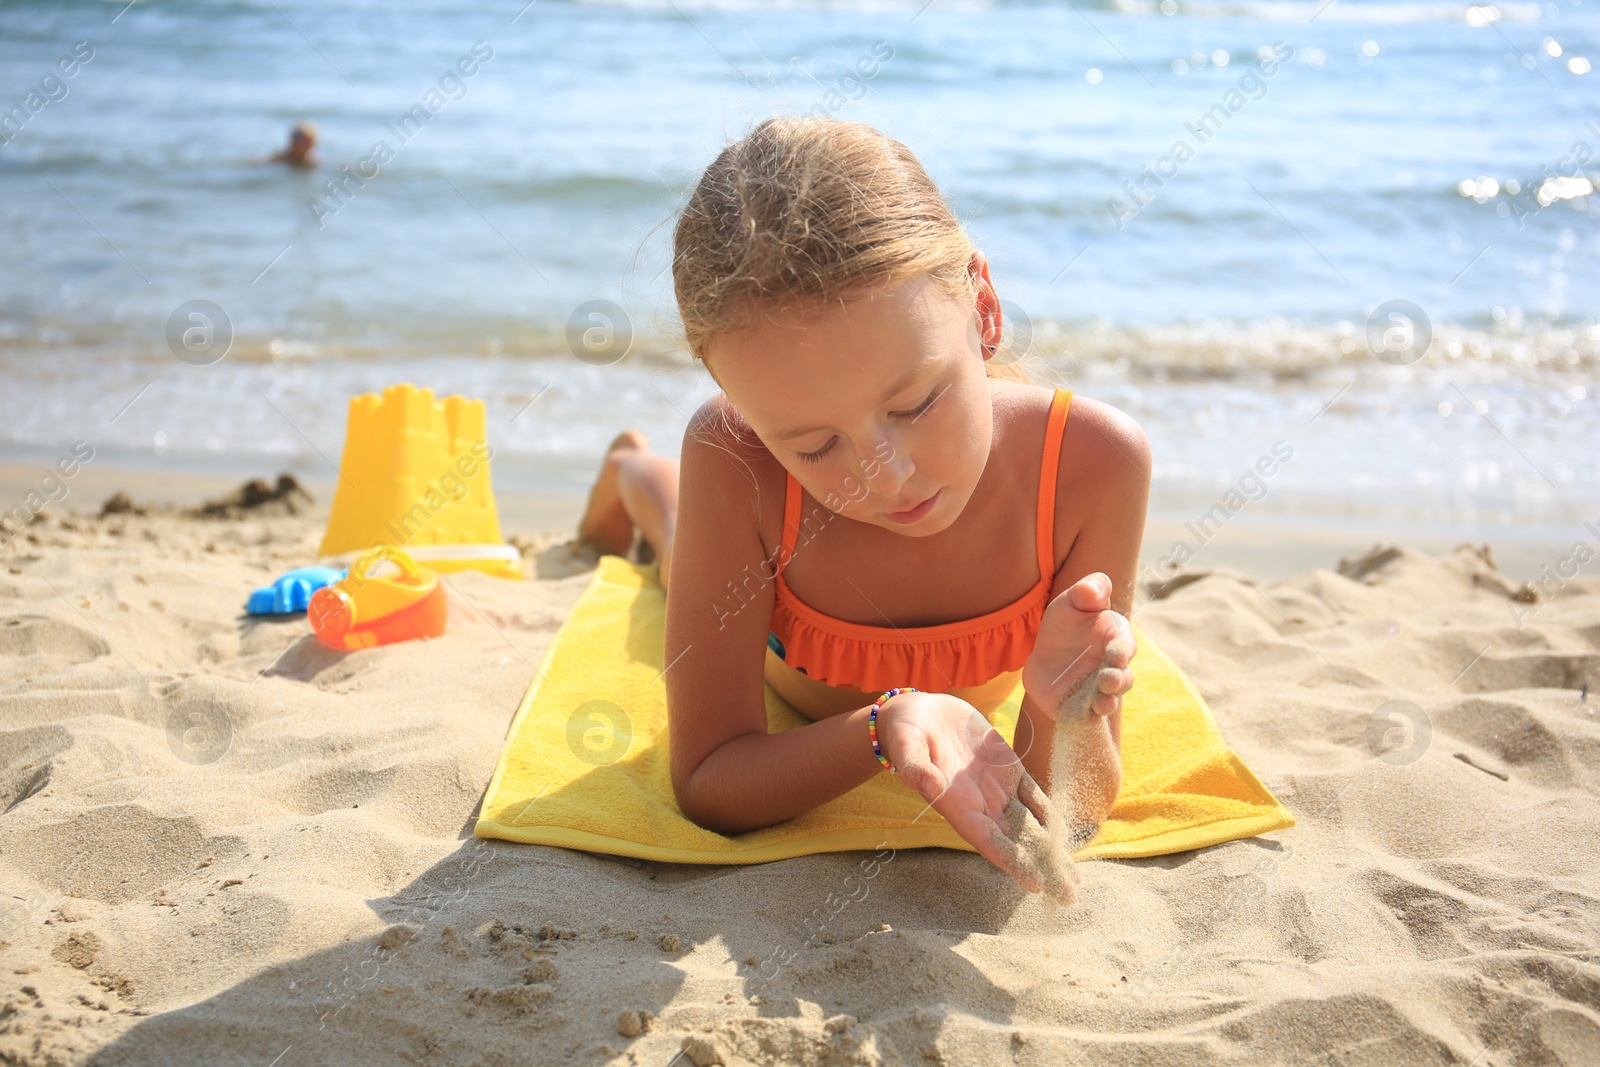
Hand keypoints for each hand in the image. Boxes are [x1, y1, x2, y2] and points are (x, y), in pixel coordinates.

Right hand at [875, 691, 1078, 901]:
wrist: (918, 712)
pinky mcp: (1008, 769)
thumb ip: (915, 766)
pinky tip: (1066, 834)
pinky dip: (1051, 815)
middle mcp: (981, 804)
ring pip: (1031, 825)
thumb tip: (929, 784)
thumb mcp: (906, 745)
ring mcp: (997, 788)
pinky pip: (1035, 797)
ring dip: (1052, 850)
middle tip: (1068, 896)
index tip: (1035, 885)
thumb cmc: (906, 732)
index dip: (1013, 862)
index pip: (990, 841)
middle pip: (1017, 843)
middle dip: (1042, 869)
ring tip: (1073, 878)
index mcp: (958, 805)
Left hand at [1022, 572, 1135, 721]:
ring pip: (1110, 700)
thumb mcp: (1072, 601)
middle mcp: (1113, 669)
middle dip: (1118, 680)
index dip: (1122, 650)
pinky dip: (1089, 720)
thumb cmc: (1066, 624)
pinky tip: (1085, 719)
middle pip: (1123, 678)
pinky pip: (1089, 718)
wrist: (1045, 655)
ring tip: (1101, 703)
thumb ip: (1087, 591)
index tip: (1116, 654)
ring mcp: (1099, 692)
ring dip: (1107, 702)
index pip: (1125, 646)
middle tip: (1107, 680)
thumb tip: (1093, 589)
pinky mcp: (1082, 710)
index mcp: (1116, 640)